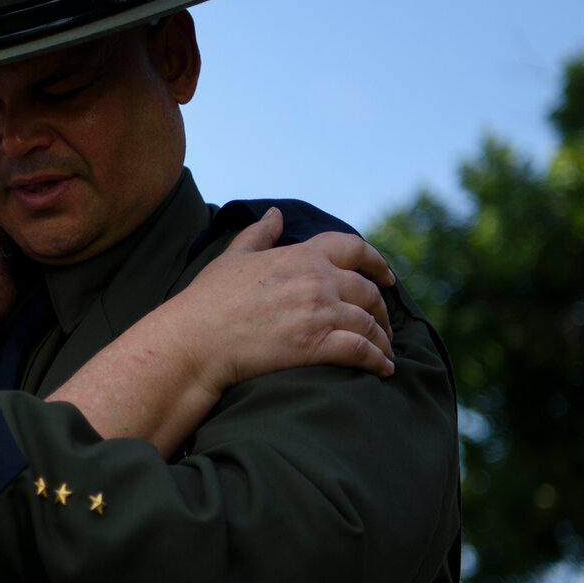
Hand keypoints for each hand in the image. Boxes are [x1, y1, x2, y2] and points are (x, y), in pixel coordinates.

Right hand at [186, 208, 396, 391]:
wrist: (196, 340)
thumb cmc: (208, 300)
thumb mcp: (233, 257)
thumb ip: (259, 234)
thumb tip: (276, 213)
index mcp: (301, 256)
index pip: (353, 248)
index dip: (377, 261)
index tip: (387, 276)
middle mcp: (317, 281)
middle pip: (368, 290)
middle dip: (382, 308)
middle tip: (383, 323)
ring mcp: (319, 313)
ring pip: (369, 322)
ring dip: (382, 338)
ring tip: (384, 351)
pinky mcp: (317, 346)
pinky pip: (362, 351)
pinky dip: (378, 360)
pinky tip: (383, 369)